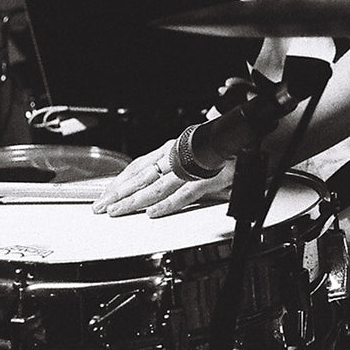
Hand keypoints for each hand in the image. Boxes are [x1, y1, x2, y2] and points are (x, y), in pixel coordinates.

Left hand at [91, 139, 232, 217]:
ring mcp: (192, 167)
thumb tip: (152, 182)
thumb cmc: (222, 147)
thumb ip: (173, 167)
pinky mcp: (208, 178)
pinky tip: (153, 212)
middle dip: (118, 192)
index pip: (138, 165)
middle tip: (101, 206)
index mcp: (172, 149)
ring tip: (118, 211)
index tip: (105, 193)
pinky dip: (167, 204)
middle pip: (141, 176)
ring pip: (157, 186)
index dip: (120, 180)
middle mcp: (178, 155)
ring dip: (135, 200)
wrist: (249, 138)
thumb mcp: (191, 154)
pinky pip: (184, 194)